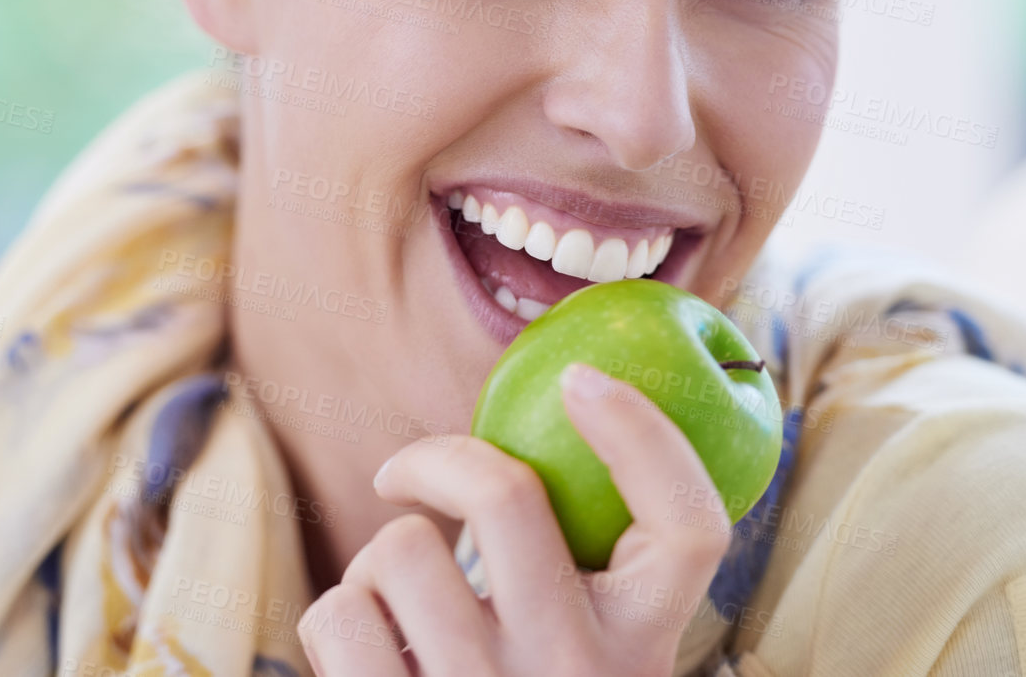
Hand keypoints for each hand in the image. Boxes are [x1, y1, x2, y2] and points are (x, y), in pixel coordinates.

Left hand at [296, 362, 732, 675]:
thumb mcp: (589, 654)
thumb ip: (580, 576)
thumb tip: (551, 416)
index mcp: (641, 644)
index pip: (689, 525)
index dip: (644, 433)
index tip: (582, 378)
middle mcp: (576, 672)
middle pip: (503, 495)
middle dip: (436, 461)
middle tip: (407, 479)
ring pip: (400, 549)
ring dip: (377, 563)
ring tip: (396, 612)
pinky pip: (337, 614)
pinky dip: (336, 619)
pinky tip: (365, 658)